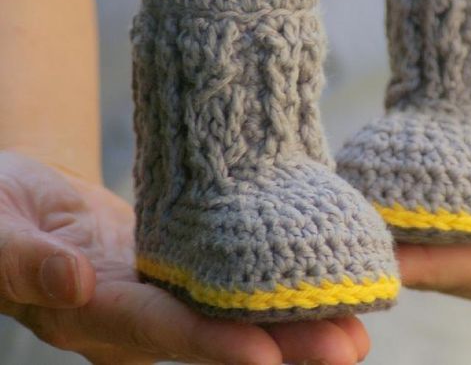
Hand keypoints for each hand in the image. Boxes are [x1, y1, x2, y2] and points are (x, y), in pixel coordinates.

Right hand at [0, 152, 368, 363]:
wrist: (20, 203)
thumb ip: (25, 261)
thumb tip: (72, 281)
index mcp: (90, 313)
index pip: (158, 331)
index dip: (213, 343)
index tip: (268, 355)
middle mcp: (134, 316)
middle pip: (214, 333)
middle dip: (282, 344)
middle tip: (350, 346)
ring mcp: (159, 293)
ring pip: (232, 310)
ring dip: (293, 321)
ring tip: (355, 325)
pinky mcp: (178, 266)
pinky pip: (230, 280)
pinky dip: (272, 284)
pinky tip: (317, 282)